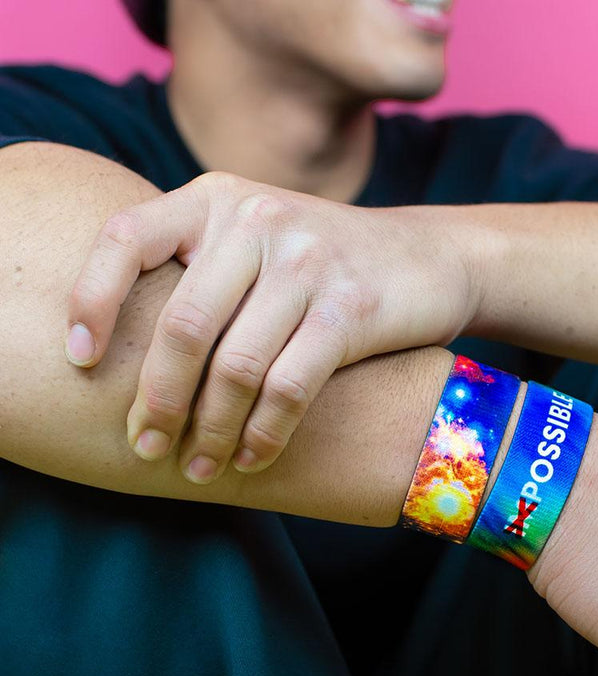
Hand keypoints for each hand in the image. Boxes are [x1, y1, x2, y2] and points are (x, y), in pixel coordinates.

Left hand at [66, 172, 478, 482]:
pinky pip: (289, 387)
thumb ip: (203, 271)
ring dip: (210, 430)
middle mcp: (258, 222)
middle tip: (147, 447)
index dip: (91, 302)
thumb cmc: (328, 262)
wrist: (429, 258)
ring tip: (199, 467)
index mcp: (218, 200)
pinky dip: (263, 433)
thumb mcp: (260, 241)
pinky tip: (252, 457)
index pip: (126, 239)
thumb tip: (134, 360)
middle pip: (184, 326)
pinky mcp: (351, 309)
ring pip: (236, 366)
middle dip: (158, 401)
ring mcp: (309, 263)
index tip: (82, 362)